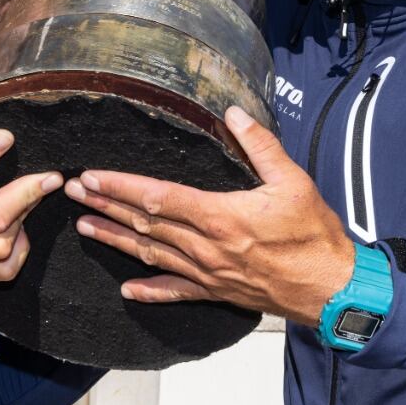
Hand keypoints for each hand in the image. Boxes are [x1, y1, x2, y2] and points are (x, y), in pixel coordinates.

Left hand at [64, 106, 355, 325]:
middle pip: (145, 224)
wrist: (333, 290)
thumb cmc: (315, 236)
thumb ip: (261, 146)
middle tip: (72, 193)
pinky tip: (127, 289)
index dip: (121, 186)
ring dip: (115, 240)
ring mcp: (209, 273)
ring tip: (84, 227)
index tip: (92, 176)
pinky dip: (150, 291)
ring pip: (151, 254)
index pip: (158, 197)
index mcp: (221, 217)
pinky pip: (177, 292)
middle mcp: (207, 248)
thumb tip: (233, 112)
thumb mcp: (293, 182)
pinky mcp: (218, 292)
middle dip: (105, 206)